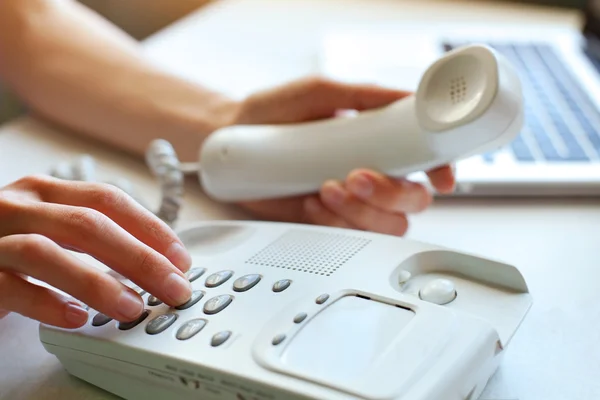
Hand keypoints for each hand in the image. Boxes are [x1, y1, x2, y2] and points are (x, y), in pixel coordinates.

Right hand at [0, 175, 192, 327]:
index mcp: (45, 191)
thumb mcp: (51, 228)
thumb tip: (158, 259)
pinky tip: (76, 319)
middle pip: (87, 224)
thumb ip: (93, 236)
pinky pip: (10, 287)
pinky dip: (46, 304)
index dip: (150, 227)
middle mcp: (18, 207)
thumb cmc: (8, 246)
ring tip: (132, 307)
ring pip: (47, 253)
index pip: (107, 199)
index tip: (180, 257)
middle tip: (173, 287)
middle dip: (139, 258)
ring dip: (97, 282)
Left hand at [226, 77, 455, 235]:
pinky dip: (333, 222)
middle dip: (389, 193)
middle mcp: (372, 173)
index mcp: (379, 141)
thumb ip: (362, 94)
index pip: (426, 160)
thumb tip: (405, 97)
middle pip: (412, 200)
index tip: (439, 177)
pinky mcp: (327, 221)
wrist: (232, 140)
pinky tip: (311, 200)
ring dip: (361, 211)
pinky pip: (349, 236)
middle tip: (356, 176)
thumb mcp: (319, 93)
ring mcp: (350, 202)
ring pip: (386, 224)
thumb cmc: (275, 113)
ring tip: (326, 187)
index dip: (441, 170)